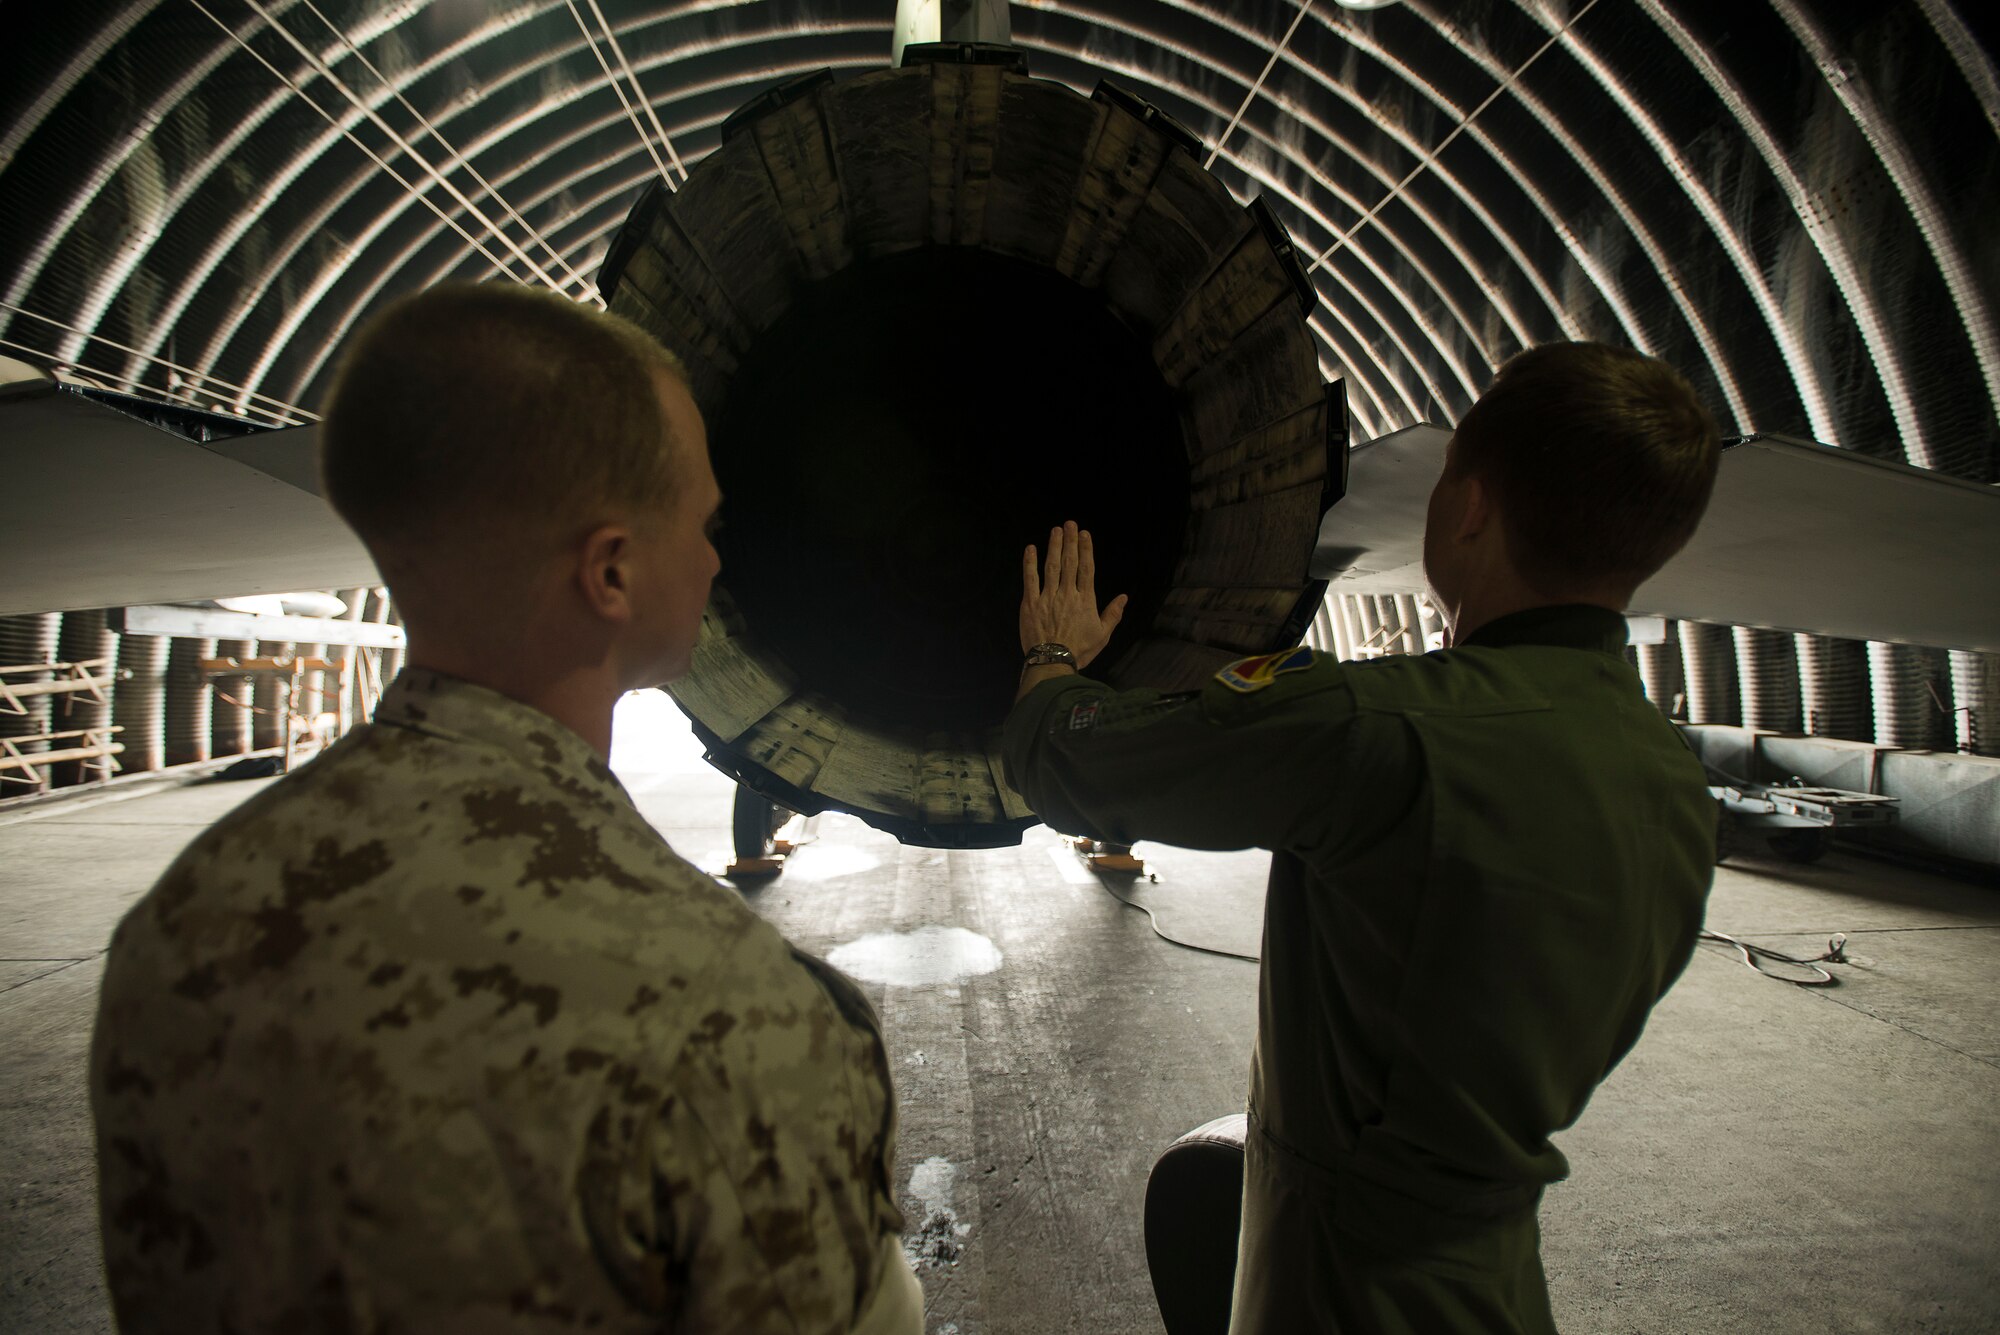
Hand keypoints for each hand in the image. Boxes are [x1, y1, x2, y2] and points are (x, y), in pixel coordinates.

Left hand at [1020, 520, 1129, 668]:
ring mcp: (1047, 597)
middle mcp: (1067, 594)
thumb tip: (1124, 597)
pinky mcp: (1030, 603)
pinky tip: (1030, 548)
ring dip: (1054, 546)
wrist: (1053, 662)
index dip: (1086, 549)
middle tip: (1070, 523)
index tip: (1085, 534)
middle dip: (1070, 541)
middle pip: (1069, 562)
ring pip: (1051, 566)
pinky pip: (1029, 579)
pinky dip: (1029, 563)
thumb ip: (1113, 614)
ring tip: (1056, 530)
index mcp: (1085, 600)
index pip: (1087, 569)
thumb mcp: (1102, 635)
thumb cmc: (1079, 650)